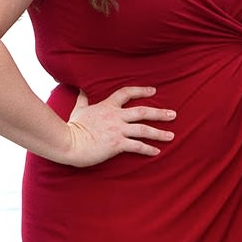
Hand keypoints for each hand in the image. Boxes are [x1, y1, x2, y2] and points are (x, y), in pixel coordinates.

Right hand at [59, 86, 175, 166]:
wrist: (68, 142)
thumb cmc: (72, 127)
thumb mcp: (78, 109)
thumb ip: (83, 99)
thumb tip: (80, 89)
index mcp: (107, 106)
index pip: (127, 93)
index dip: (141, 91)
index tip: (153, 91)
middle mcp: (116, 116)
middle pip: (142, 111)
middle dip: (159, 113)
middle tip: (173, 114)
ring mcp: (117, 130)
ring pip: (144, 129)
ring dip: (159, 133)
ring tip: (171, 135)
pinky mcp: (117, 144)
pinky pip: (137, 146)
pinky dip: (148, 149)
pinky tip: (157, 152)